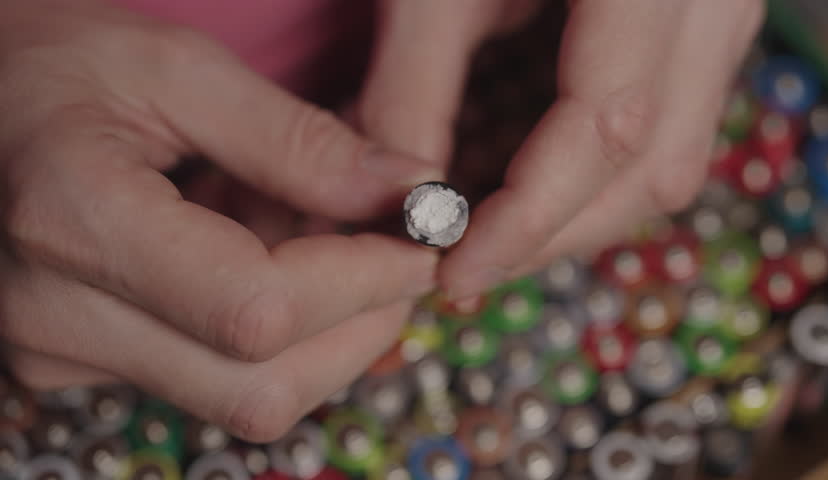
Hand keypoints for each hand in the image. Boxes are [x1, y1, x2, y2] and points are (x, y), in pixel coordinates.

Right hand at [0, 0, 440, 440]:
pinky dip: (283, 344)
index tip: (418, 243)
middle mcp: (58, 317)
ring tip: (343, 258)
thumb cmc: (54, 65)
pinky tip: (286, 274)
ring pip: (248, 400)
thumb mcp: (175, 66)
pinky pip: (218, 384)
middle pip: (261, 384)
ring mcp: (63, 355)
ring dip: (329, 340)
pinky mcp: (83, 364)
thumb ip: (296, 138)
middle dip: (362, 327)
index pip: (258, 310)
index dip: (361, 284)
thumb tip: (407, 188)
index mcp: (74, 221)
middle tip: (402, 261)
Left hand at [355, 0, 764, 299]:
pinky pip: (663, 133)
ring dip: (575, 214)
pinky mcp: (696, 38)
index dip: (530, 217)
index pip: (609, 127)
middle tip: (467, 266)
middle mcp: (711, 5)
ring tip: (490, 234)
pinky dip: (590, 177)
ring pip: (668, 162)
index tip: (455, 269)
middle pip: (654, 167)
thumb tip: (395, 204)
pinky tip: (523, 183)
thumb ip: (411, 89)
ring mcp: (716, 24)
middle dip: (554, 234)